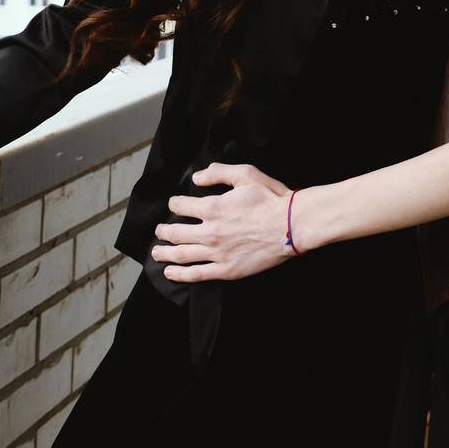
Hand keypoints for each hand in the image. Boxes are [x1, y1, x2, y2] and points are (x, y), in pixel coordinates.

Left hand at [151, 163, 293, 282]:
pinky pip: (196, 274)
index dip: (175, 203)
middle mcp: (210, 231)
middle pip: (175, 233)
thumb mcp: (246, 174)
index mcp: (213, 207)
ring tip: (157, 253)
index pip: (181, 206)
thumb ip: (219, 172)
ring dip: (165, 254)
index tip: (174, 204)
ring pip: (181, 255)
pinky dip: (179, 275)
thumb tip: (197, 177)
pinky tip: (171, 273)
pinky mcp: (226, 270)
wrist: (291, 225)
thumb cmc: (271, 198)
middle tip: (159, 231)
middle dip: (163, 231)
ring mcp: (217, 253)